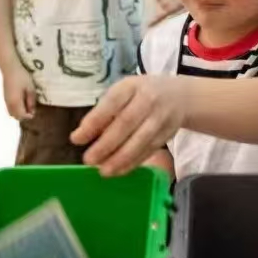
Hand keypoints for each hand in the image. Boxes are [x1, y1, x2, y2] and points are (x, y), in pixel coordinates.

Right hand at [2, 65, 37, 120]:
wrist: (10, 68)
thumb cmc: (22, 77)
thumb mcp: (30, 88)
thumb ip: (31, 101)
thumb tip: (32, 111)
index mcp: (15, 102)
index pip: (22, 116)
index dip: (29, 116)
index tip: (34, 112)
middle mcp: (9, 104)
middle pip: (16, 116)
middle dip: (24, 116)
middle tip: (31, 110)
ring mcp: (5, 100)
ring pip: (11, 113)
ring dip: (19, 113)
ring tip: (27, 106)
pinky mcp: (5, 97)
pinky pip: (9, 108)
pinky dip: (15, 109)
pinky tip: (21, 102)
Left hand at [71, 76, 189, 176]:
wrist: (181, 96)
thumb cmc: (142, 94)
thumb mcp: (124, 92)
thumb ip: (105, 111)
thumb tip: (83, 135)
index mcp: (131, 86)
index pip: (111, 103)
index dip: (94, 122)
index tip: (77, 139)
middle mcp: (148, 99)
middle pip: (126, 123)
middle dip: (106, 144)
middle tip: (89, 160)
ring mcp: (161, 117)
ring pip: (141, 140)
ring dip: (121, 158)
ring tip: (103, 171)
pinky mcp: (167, 133)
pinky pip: (149, 149)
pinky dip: (133, 162)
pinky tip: (119, 170)